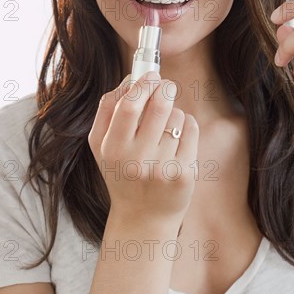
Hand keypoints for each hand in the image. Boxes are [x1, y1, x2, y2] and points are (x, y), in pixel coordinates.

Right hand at [88, 72, 198, 223]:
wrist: (142, 218)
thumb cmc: (122, 173)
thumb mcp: (102, 146)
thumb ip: (108, 109)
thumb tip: (131, 78)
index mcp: (112, 149)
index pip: (128, 105)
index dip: (142, 84)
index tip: (150, 74)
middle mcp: (136, 160)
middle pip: (157, 106)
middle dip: (164, 88)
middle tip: (165, 86)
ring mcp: (162, 168)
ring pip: (176, 116)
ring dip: (174, 112)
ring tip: (166, 127)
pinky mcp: (184, 174)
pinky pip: (191, 129)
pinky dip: (187, 125)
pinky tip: (178, 137)